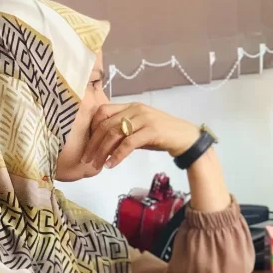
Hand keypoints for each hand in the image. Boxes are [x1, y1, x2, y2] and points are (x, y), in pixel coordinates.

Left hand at [82, 101, 200, 168]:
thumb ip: (123, 133)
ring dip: (102, 151)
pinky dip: (117, 155)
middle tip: (86, 159)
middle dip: (93, 143)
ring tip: (96, 165)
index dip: (92, 127)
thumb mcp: (140, 130)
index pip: (103, 111)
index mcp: (130, 106)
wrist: (186, 138)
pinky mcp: (152, 131)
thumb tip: (104, 146)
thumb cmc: (162, 136)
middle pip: (106, 124)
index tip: (87, 144)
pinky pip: (128, 143)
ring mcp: (144, 119)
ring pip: (114, 134)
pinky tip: (111, 165)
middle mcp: (135, 109)